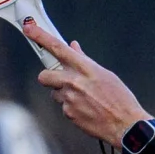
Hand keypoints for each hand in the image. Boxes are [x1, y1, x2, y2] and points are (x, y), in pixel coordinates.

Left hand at [22, 18, 148, 146]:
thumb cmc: (120, 99)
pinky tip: (87, 110)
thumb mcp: (105, 75)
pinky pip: (63, 107)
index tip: (29, 28)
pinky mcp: (68, 113)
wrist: (126, 125)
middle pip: (44, 75)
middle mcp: (74, 81)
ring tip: (85, 100)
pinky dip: (72, 108)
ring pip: (54, 93)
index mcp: (86, 68)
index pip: (59, 48)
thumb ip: (85, 62)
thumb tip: (74, 48)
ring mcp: (69, 98)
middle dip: (49, 78)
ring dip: (64, 95)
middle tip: (61, 81)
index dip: (41, 37)